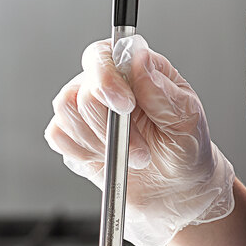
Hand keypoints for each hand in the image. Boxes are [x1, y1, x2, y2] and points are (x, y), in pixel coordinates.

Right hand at [45, 35, 234, 245]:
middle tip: (141, 151)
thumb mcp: (187, 120)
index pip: (102, 56)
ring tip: (130, 157)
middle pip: (81, 91)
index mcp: (134, 69)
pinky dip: (81, 152)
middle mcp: (106, 85)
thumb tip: (140, 61)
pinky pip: (57, 136)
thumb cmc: (184, 149)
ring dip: (99, 143)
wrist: (176, 189)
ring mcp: (86, 111)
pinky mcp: (73, 137)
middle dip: (110, 129)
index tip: (126, 105)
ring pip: (66, 112)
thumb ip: (163, 92)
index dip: (106, 78)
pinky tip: (106, 160)